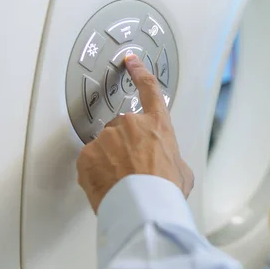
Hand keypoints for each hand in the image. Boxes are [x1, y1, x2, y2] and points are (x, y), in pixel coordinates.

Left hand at [77, 54, 193, 213]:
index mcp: (157, 125)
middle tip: (134, 169)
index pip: (149, 89)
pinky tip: (109, 184)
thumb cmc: (164, 190)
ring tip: (123, 182)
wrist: (143, 207)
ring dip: (111, 160)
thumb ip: (171, 158)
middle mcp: (130, 124)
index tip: (131, 61)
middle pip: (123, 129)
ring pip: (105, 146)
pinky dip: (97, 171)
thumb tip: (167, 164)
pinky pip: (90, 161)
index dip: (140, 72)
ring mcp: (106, 138)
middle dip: (126, 146)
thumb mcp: (182, 171)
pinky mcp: (87, 154)